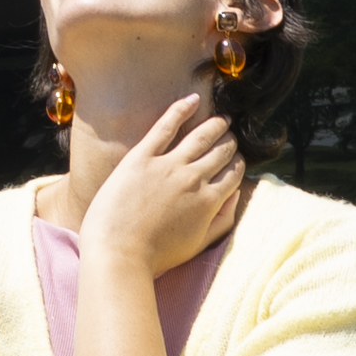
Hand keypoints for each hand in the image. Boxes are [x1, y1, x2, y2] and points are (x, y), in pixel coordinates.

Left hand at [82, 89, 244, 286]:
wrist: (117, 254)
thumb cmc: (156, 256)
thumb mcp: (199, 244)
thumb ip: (223, 220)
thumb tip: (236, 195)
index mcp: (209, 202)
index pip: (233, 174)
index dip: (237, 164)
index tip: (236, 160)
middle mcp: (194, 179)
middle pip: (221, 152)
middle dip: (230, 143)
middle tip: (230, 137)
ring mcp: (168, 165)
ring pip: (201, 136)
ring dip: (215, 125)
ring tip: (221, 120)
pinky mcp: (141, 157)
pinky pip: (166, 126)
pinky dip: (182, 109)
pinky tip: (193, 100)